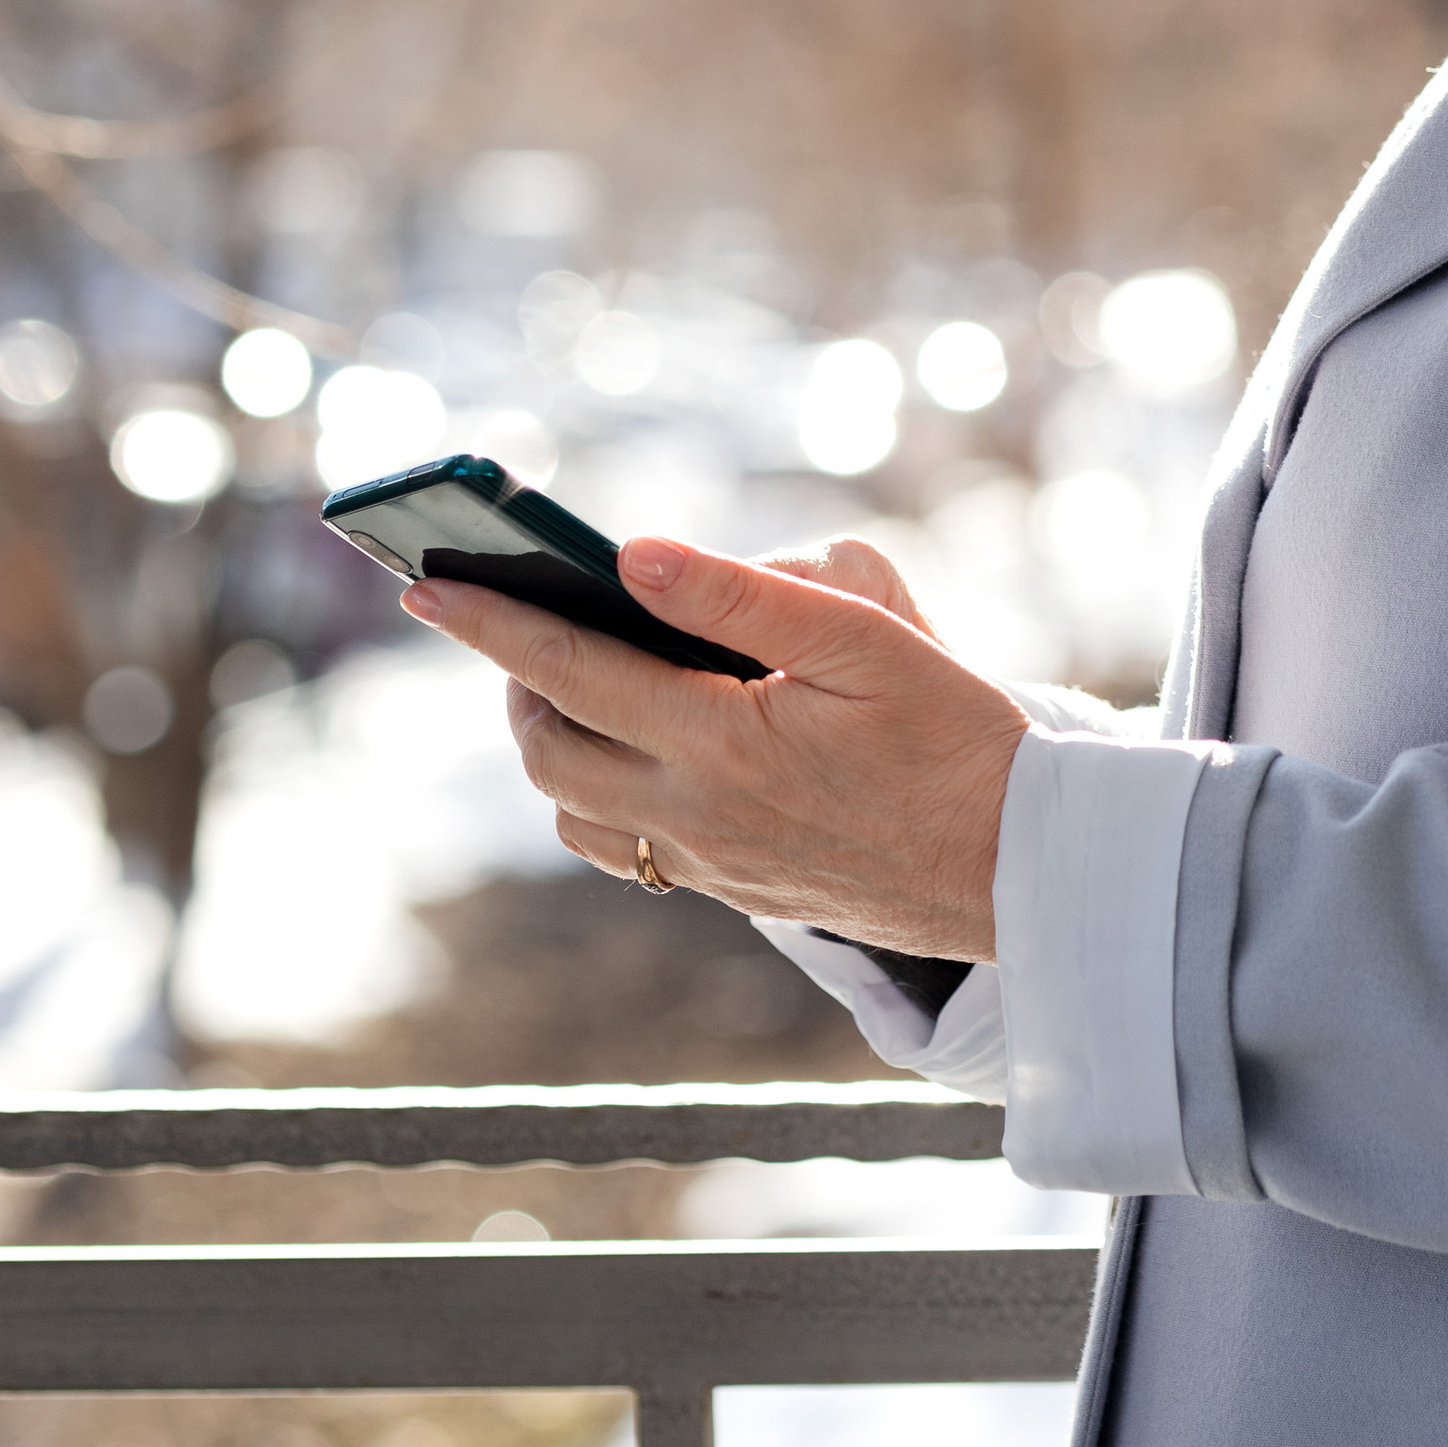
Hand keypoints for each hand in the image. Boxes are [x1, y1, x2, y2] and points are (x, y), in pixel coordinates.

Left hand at [399, 533, 1026, 963]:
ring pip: (575, 813)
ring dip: (553, 746)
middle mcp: (696, 816)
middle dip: (514, 682)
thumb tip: (632, 554)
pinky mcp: (737, 892)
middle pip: (547, 751)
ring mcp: (711, 864)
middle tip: (522, 621)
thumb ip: (742, 594)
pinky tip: (641, 750)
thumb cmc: (958, 735)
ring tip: (577, 683)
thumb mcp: (866, 637)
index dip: (490, 621)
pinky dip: (600, 795)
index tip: (426, 583)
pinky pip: (628, 850)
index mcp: (720, 744)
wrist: (1021, 865)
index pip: (568, 668)